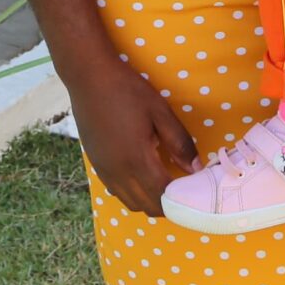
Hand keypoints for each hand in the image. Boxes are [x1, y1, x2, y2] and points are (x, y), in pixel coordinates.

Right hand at [66, 56, 198, 217]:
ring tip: (165, 184)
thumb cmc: (128, 91)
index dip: (182, 198)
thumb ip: (179, 142)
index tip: (196, 190)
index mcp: (137, 160)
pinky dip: (134, 193)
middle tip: (184, 189)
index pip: (163, 195)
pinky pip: (118, 192)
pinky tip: (143, 176)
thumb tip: (195, 168)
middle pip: (147, 206)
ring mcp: (105, 171)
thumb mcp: (160, 112)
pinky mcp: (96, 166)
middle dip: (168, 204)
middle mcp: (119, 173)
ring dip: (150, 201)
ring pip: (131, 203)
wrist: (89, 78)